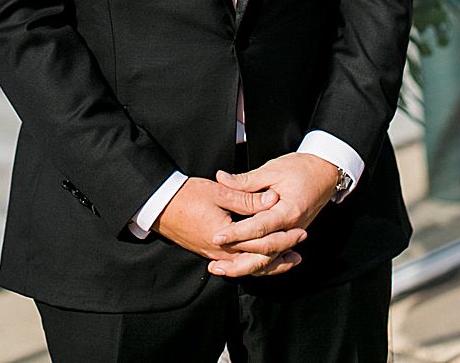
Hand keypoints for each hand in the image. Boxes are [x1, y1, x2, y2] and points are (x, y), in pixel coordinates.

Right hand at [153, 177, 305, 277]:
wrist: (159, 205)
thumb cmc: (187, 195)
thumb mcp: (220, 192)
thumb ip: (248, 199)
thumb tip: (273, 199)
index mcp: (223, 237)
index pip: (259, 244)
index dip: (282, 239)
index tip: (300, 232)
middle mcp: (219, 252)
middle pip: (256, 260)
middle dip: (280, 254)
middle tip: (300, 245)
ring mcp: (213, 255)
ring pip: (247, 267)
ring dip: (269, 264)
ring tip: (290, 259)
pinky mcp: (210, 253)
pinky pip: (236, 264)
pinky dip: (253, 264)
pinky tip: (264, 259)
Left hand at [210, 153, 339, 275]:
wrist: (326, 171)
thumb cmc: (302, 168)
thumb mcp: (273, 169)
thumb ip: (246, 180)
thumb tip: (221, 179)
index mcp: (289, 211)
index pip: (258, 228)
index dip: (236, 234)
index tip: (217, 237)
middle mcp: (293, 227)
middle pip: (264, 252)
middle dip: (238, 259)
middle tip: (215, 263)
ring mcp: (293, 233)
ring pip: (269, 259)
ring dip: (246, 267)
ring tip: (223, 269)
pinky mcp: (291, 235)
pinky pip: (275, 256)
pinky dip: (259, 264)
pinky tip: (243, 267)